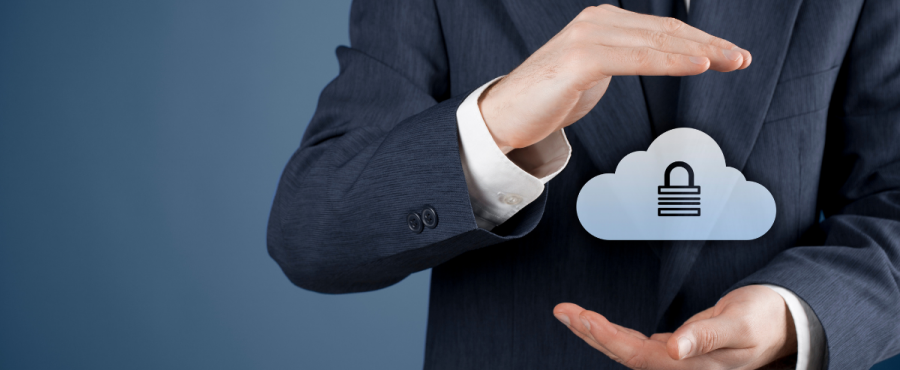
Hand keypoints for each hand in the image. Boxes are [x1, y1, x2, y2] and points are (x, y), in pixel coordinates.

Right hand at [479, 4, 751, 152]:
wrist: (503, 117)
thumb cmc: (546, 99)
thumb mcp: (592, 75)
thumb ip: (620, 60)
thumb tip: (653, 62)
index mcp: (602, 22)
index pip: (662, 29)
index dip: (701, 39)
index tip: (730, 53)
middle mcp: (596, 22)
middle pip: (665, 31)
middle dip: (709, 44)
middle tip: (741, 57)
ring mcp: (587, 37)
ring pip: (656, 42)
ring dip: (700, 51)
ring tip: (730, 59)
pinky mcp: (580, 59)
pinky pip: (635, 59)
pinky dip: (669, 61)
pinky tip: (697, 64)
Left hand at [553, 285, 796, 368]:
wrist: (783, 322)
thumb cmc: (765, 321)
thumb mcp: (740, 326)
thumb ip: (706, 337)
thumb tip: (675, 347)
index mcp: (693, 366)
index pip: (639, 356)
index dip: (608, 339)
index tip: (584, 318)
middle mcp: (680, 367)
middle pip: (625, 355)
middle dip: (591, 333)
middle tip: (564, 312)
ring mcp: (677, 360)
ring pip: (627, 349)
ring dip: (597, 333)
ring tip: (571, 314)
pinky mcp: (677, 350)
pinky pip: (637, 344)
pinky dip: (615, 333)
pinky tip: (597, 326)